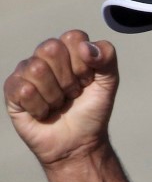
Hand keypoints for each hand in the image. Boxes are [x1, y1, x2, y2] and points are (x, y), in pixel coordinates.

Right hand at [4, 30, 118, 166]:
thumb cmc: (91, 112)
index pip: (73, 37)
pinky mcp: (12, 91)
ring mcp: (26, 73)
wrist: (80, 143)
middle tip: (73, 93)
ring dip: (55, 95)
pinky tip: (44, 113)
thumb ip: (107, 57)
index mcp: (68, 50)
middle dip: (69, 78)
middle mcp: (44, 57)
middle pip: (51, 48)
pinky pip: (24, 90)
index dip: (84, 63)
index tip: (88, 81)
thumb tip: (86, 47)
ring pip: (37, 69)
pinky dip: (41, 107)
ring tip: (59, 104)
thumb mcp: (109, 83)